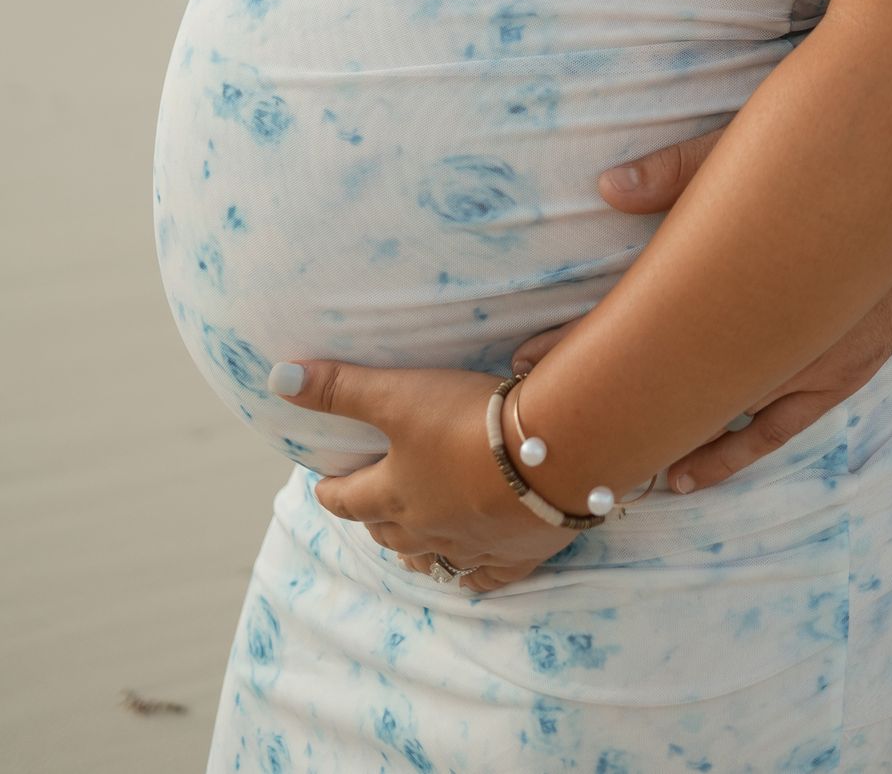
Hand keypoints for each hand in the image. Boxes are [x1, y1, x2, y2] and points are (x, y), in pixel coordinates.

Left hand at [270, 359, 577, 593]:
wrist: (550, 455)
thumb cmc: (466, 422)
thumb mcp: (398, 395)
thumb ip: (341, 387)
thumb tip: (277, 377)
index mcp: (395, 494)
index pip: (347, 500)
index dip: (330, 491)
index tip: (320, 485)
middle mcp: (426, 529)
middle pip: (387, 532)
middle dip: (373, 518)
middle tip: (368, 504)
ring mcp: (471, 548)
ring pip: (430, 559)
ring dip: (413, 550)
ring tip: (410, 542)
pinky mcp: (514, 556)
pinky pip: (484, 578)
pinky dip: (472, 573)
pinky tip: (471, 566)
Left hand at [500, 130, 891, 492]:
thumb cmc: (846, 151)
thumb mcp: (756, 145)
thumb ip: (683, 168)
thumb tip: (608, 186)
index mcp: (744, 280)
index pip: (643, 323)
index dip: (581, 344)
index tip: (526, 361)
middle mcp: (773, 337)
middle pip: (669, 380)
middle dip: (605, 399)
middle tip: (545, 422)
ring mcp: (810, 361)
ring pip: (716, 419)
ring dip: (660, 434)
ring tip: (602, 463)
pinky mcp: (843, 371)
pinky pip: (774, 428)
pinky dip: (728, 453)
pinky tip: (688, 473)